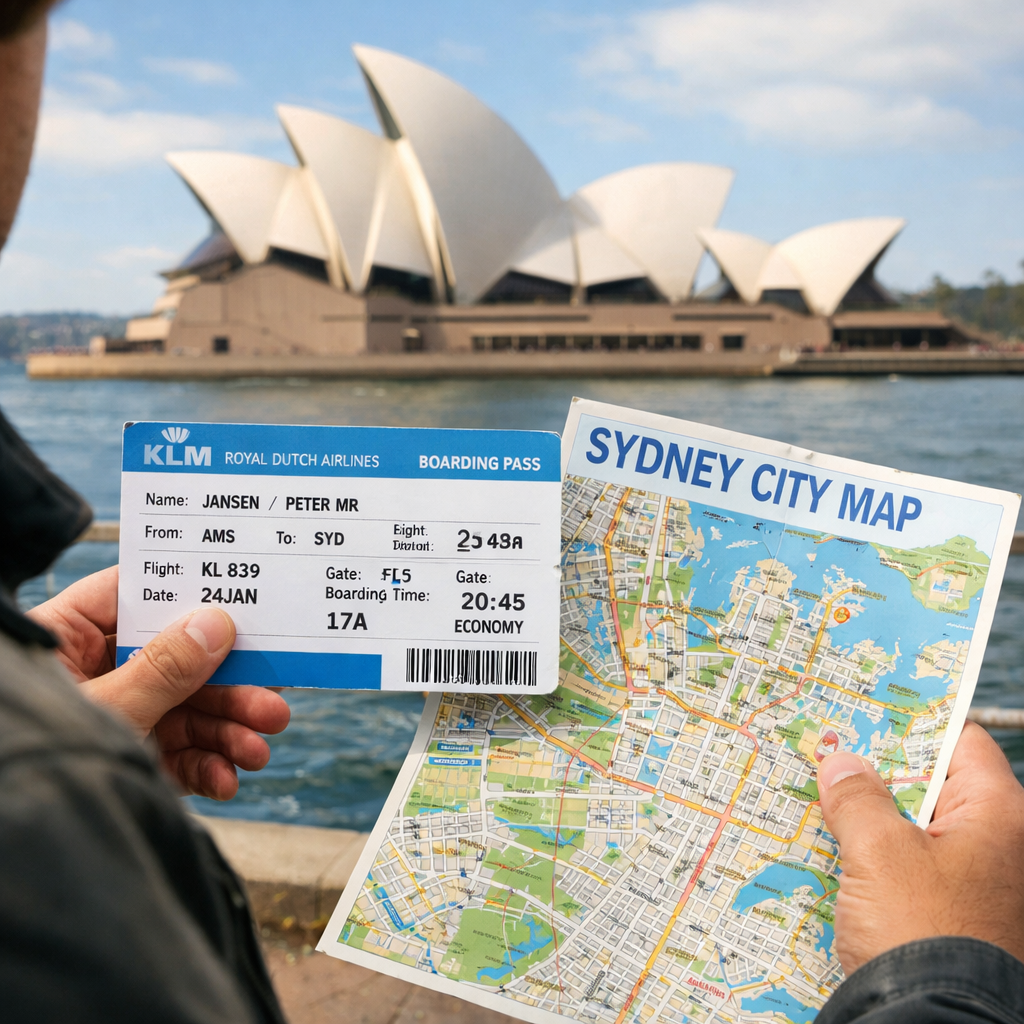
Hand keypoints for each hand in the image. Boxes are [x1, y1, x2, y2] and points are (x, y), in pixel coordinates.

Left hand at [27, 566, 289, 800]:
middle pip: (178, 663)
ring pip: (188, 713)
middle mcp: (97, 673)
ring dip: (228, 733)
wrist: (16, 853)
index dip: (185, 595)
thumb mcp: (106, 707)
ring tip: (256, 751)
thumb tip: (216, 624)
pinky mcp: (132, 759)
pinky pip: (179, 756)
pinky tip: (226, 779)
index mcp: (69, 640)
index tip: (240, 600)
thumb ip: (162, 668)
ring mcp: (119, 717)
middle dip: (230, 691)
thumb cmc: (33, 761)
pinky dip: (207, 768)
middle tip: (271, 704)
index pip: (132, 598)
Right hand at [817, 721, 1023, 973]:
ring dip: (867, 816)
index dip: (910, 722)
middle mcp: (996, 845)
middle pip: (932, 785)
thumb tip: (840, 761)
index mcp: (999, 816)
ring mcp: (974, 884)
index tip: (862, 710)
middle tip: (826, 750)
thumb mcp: (879, 852)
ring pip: (913, 828)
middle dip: (877, 770)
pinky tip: (827, 848)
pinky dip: (872, 856)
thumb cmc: (921, 930)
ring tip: (816, 796)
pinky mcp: (949, 916)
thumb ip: (857, 797)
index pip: (960, 742)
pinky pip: (908, 868)